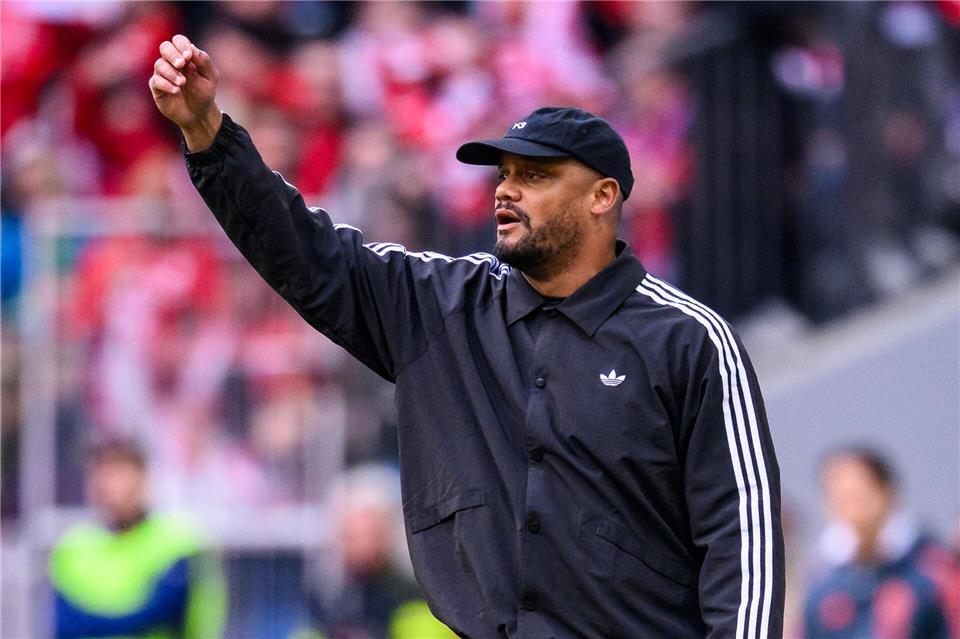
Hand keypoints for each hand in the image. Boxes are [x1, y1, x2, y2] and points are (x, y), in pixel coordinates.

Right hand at [149, 34, 221, 150]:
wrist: (199, 114)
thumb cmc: (204, 93)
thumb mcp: (210, 77)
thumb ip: (203, 61)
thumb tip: (192, 48)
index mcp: (185, 56)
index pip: (178, 41)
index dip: (182, 45)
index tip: (189, 56)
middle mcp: (172, 62)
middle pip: (165, 47)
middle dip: (173, 54)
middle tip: (182, 64)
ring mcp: (163, 74)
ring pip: (159, 64)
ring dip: (171, 72)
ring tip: (182, 82)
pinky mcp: (157, 87)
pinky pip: (156, 81)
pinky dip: (166, 84)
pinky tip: (176, 90)